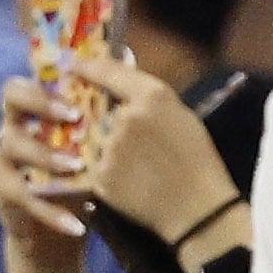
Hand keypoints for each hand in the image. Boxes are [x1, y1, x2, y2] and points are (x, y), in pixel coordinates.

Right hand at [0, 76, 94, 266]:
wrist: (62, 228)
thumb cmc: (82, 174)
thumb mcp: (94, 143)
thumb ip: (103, 105)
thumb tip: (130, 56)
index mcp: (34, 108)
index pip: (34, 74)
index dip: (51, 73)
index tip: (79, 78)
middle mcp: (12, 124)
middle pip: (11, 96)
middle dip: (41, 101)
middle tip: (73, 114)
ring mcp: (1, 157)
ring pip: (14, 144)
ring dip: (47, 155)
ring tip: (78, 167)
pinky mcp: (1, 190)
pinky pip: (22, 195)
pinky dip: (51, 210)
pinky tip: (78, 224)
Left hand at [58, 52, 242, 252]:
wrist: (197, 208)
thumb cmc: (198, 159)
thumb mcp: (182, 116)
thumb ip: (150, 98)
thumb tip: (122, 86)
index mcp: (152, 96)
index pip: (110, 72)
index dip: (89, 66)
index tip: (75, 64)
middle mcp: (125, 117)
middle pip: (102, 109)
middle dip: (106, 118)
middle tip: (127, 136)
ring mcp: (110, 147)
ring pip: (98, 138)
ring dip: (107, 146)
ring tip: (135, 164)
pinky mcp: (100, 175)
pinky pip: (96, 164)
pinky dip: (107, 170)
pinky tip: (129, 180)